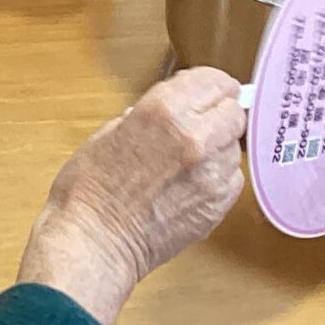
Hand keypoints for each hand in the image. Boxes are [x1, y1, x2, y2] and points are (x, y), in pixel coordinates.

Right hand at [17, 69, 247, 324]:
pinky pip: (232, 179)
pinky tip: (190, 186)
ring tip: (187, 163)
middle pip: (234, 112)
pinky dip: (218, 179)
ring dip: (218, 149)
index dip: (209, 87)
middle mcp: (196, 138)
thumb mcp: (111, 130)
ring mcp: (211, 175)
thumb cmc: (89, 190)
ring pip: (234, 147)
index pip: (216, 81)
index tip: (204, 93)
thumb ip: (152, 113)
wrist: (94, 244)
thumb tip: (177, 107)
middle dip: (218, 115)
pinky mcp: (218, 206)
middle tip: (199, 126)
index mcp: (166, 111)